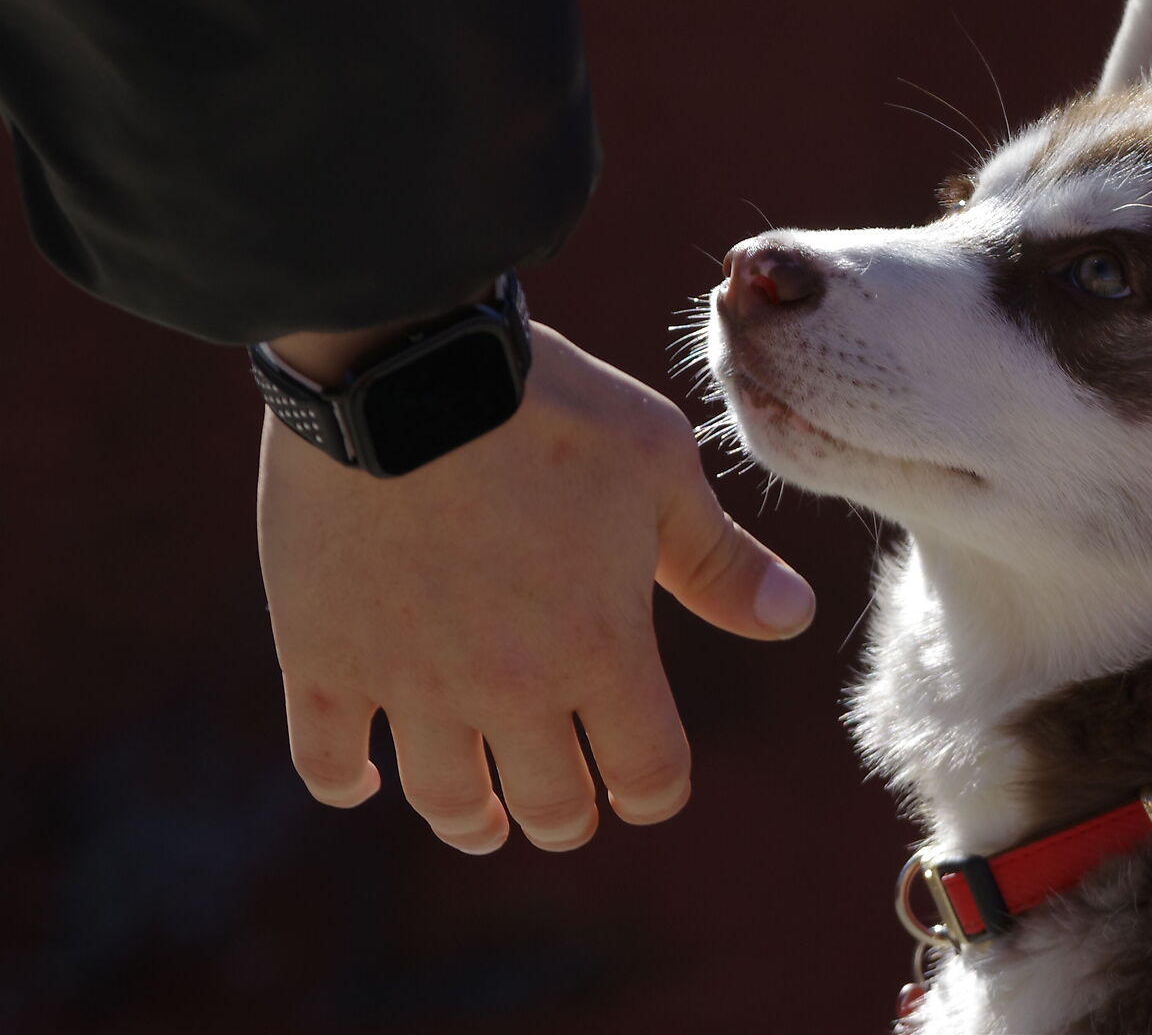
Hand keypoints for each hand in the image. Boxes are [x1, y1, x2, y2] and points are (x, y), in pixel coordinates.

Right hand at [256, 320, 813, 852]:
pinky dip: (344, 782)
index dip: (655, 790)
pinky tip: (363, 782)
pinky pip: (325, 757)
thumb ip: (720, 559)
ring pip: (444, 798)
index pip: (646, 772)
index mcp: (601, 648)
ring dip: (471, 819)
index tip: (648, 786)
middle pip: (549, 803)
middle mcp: (508, 686)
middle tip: (567, 807)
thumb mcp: (659, 470)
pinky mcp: (322, 654)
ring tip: (483, 817)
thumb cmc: (551, 408)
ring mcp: (409, 679)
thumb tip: (793, 618)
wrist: (407, 368)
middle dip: (568, 815)